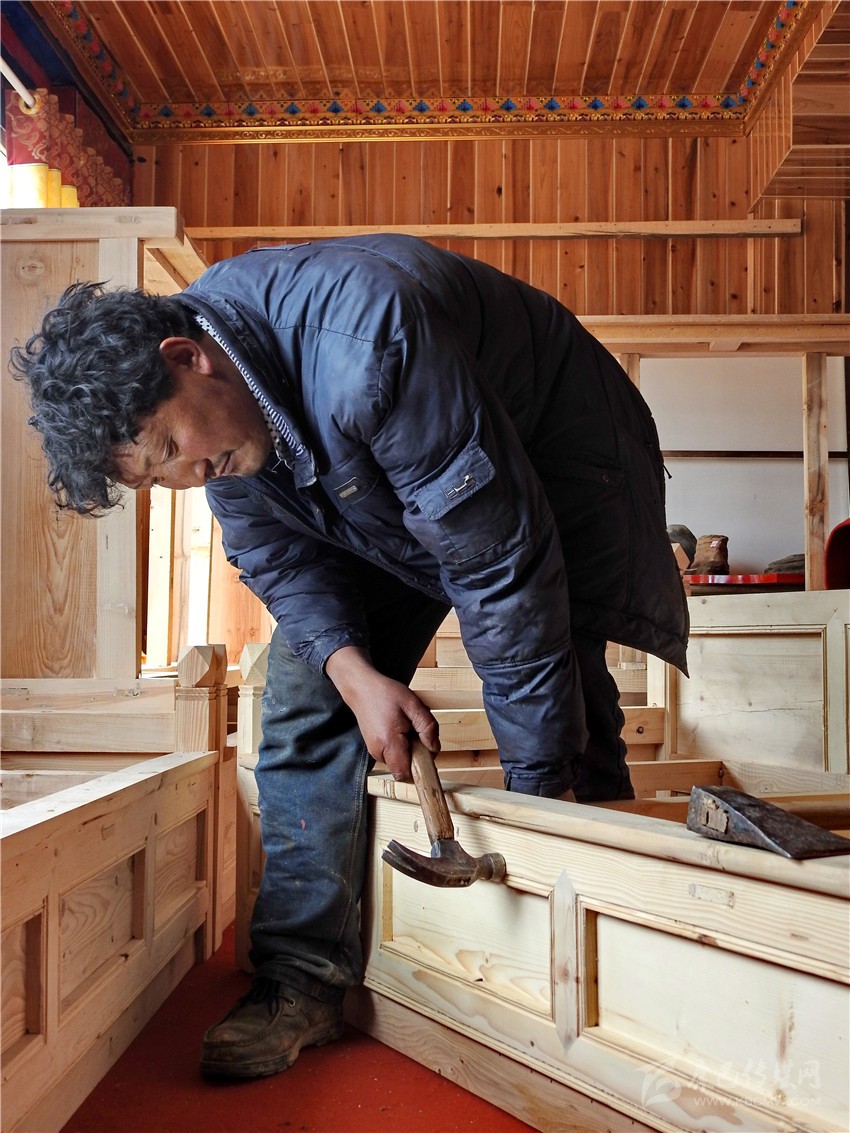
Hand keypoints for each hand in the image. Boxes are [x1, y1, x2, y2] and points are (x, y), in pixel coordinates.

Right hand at [325, 646, 439, 779]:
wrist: (361, 688)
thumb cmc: (386, 694)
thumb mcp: (413, 704)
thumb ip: (428, 727)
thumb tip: (434, 749)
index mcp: (389, 742)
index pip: (406, 774)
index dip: (420, 767)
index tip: (426, 750)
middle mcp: (378, 752)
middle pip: (406, 768)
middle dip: (417, 754)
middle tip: (415, 730)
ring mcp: (374, 752)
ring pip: (400, 762)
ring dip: (409, 748)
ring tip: (406, 726)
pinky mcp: (374, 749)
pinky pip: (394, 755)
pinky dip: (401, 746)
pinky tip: (399, 728)